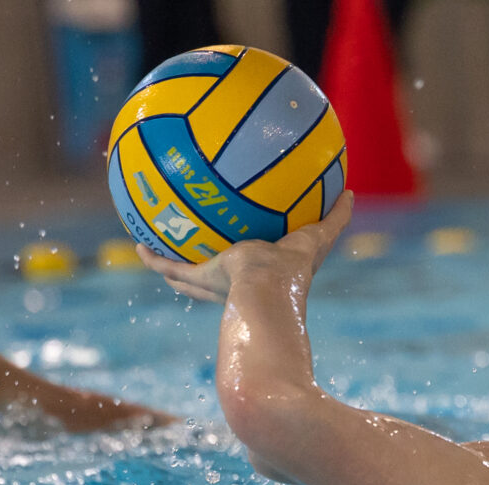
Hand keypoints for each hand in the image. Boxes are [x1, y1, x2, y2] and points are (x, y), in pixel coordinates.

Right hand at [137, 191, 353, 302]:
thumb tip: (351, 192)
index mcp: (263, 271)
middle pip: (215, 273)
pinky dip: (153, 260)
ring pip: (185, 275)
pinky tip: (137, 245)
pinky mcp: (198, 280)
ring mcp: (214, 285)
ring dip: (169, 264)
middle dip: (203, 262)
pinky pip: (169, 268)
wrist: (267, 289)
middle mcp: (237, 281)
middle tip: (190, 243)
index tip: (238, 245)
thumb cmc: (296, 267)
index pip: (252, 262)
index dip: (245, 254)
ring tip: (150, 246)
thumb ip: (336, 216)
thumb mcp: (320, 236)